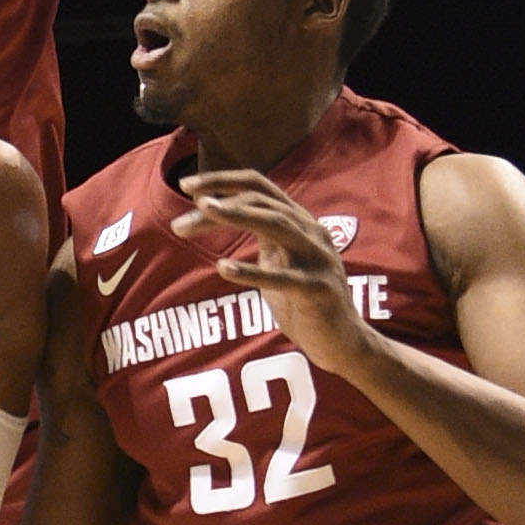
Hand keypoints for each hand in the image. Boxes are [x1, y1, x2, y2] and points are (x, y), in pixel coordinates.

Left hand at [171, 171, 371, 378]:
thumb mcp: (280, 262)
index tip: (187, 185)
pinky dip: (252, 271)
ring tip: (203, 211)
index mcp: (300, 222)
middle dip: (219, 201)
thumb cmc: (305, 303)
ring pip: (276, 224)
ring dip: (236, 216)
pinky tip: (223, 268)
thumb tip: (225, 216)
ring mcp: (318, 259)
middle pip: (261, 202)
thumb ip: (262, 237)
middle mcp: (311, 232)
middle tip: (181, 213)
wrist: (343, 343)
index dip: (223, 180)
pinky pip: (284, 278)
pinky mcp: (319, 290)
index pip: (259, 187)